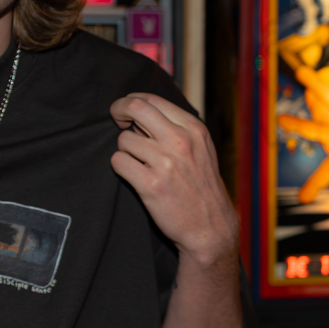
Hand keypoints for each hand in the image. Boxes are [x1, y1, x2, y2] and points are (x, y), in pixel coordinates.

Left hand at [109, 93, 237, 267]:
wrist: (211, 228)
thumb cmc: (202, 188)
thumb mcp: (201, 149)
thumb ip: (176, 128)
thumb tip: (140, 115)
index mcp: (193, 128)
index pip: (151, 99)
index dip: (131, 102)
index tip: (126, 113)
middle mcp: (180, 141)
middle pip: (135, 107)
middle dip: (118, 110)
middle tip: (117, 122)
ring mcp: (165, 162)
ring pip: (123, 140)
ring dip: (125, 150)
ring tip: (140, 164)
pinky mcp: (150, 184)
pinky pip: (118, 162)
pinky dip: (121, 167)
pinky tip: (135, 176)